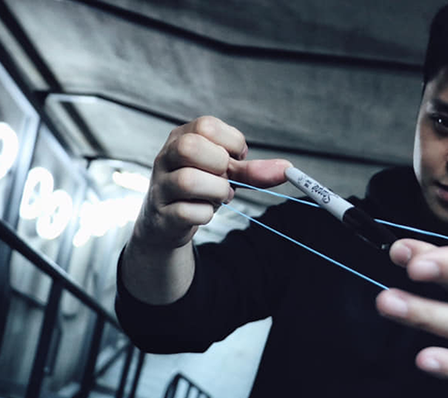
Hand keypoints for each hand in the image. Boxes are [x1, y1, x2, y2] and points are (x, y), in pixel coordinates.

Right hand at [133, 116, 290, 248]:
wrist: (168, 222)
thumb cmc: (200, 189)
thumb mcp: (227, 174)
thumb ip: (254, 171)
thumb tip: (287, 169)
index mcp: (182, 137)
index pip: (207, 126)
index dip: (231, 144)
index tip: (235, 159)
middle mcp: (166, 157)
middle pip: (190, 147)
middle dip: (219, 164)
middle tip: (225, 177)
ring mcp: (160, 186)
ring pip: (188, 181)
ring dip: (216, 191)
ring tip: (219, 196)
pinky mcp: (162, 214)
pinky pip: (187, 212)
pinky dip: (205, 214)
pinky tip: (203, 212)